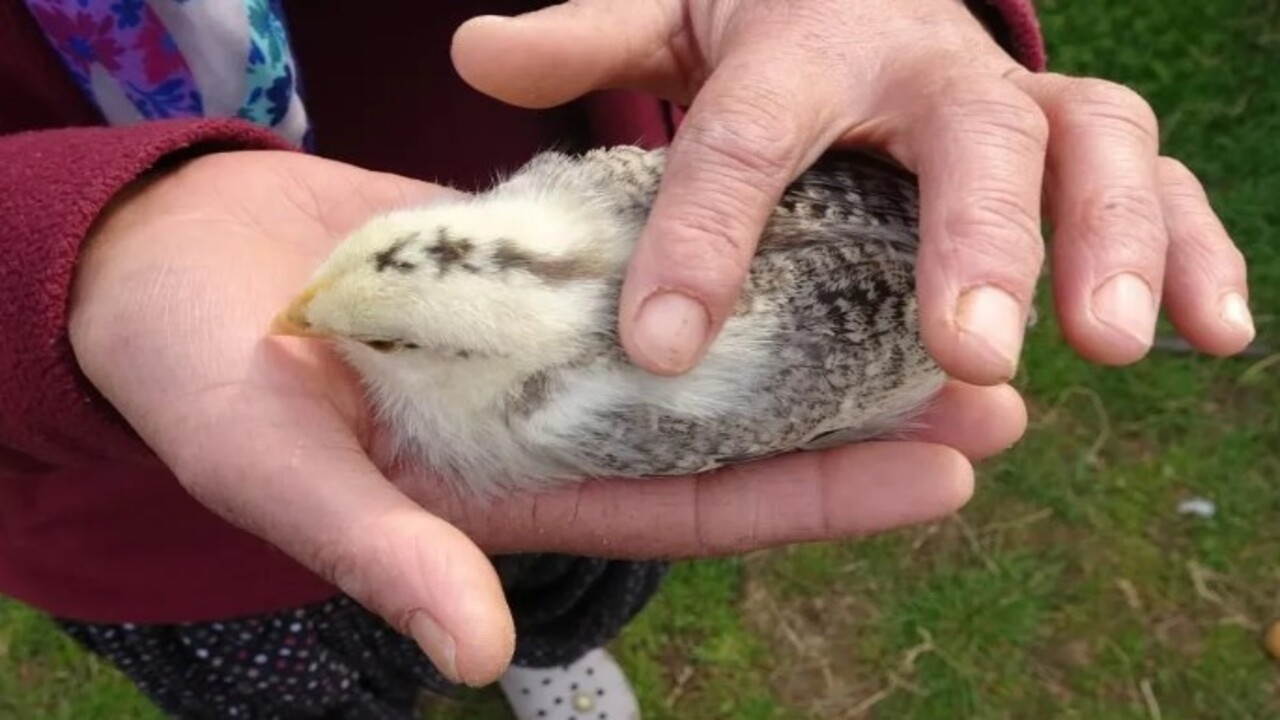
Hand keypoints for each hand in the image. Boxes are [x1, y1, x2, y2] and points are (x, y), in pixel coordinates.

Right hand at [68, 150, 1024, 685]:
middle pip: (739, 430)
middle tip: (996, 391)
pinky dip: (742, 239)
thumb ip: (382, 551)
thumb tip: (477, 655)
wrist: (161, 262)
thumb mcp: (277, 468)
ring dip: (826, 320)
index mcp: (518, 492)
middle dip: (862, 417)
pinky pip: (663, 251)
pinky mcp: (541, 259)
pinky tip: (825, 206)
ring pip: (718, 338)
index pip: (695, 508)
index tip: (940, 473)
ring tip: (943, 293)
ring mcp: (557, 338)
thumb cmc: (195, 377)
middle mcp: (559, 422)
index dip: (816, 497)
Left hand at [452, 0, 1254, 381]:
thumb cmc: (763, 31)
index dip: (705, 235)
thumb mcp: (672, 19)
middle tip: (968, 345)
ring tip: (1117, 346)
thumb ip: (587, 39)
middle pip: (972, 134)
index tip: (663, 345)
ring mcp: (1024, 103)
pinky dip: (1200, 251)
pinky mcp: (1085, 145)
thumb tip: (473, 53)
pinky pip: (1159, 187)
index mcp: (808, 40)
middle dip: (978, 238)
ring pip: (1099, 151)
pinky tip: (1222, 337)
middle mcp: (933, 65)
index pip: (747, 133)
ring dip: (1120, 245)